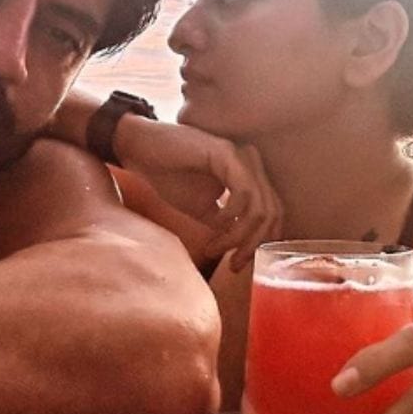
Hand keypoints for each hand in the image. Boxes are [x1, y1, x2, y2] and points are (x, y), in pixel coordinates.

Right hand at [114, 115, 282, 270]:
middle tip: (233, 264)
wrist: (139, 150)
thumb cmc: (169, 176)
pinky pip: (243, 193)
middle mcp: (252, 165)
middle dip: (253, 245)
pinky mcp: (226, 153)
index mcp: (250, 176)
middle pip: (272, 213)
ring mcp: (242, 157)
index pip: (273, 214)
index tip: (238, 264)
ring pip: (260, 208)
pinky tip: (215, 224)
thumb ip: (224, 226)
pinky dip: (231, 216)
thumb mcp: (202, 210)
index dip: (261, 243)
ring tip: (214, 247)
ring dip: (238, 235)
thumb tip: (239, 251)